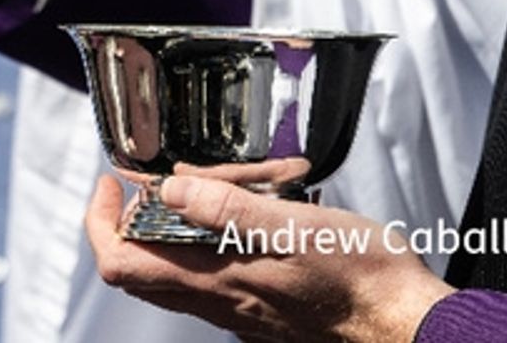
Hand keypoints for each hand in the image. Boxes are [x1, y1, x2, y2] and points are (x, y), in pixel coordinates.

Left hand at [85, 175, 451, 342]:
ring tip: (205, 185)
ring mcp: (239, 308)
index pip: (121, 264)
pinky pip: (212, 276)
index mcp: (217, 281)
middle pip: (139, 271)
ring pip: (174, 273)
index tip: (111, 182)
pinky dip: (209, 240)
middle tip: (147, 180)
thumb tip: (170, 190)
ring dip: (172, 228)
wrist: (405, 324)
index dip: (101, 221)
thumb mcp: (296, 228)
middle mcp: (219, 302)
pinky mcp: (262, 306)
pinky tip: (247, 212)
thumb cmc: (363, 278)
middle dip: (129, 221)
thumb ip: (229, 210)